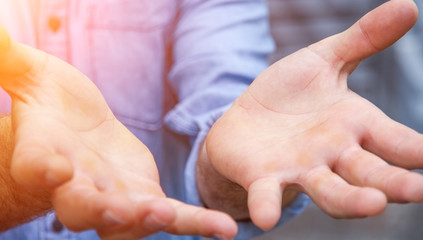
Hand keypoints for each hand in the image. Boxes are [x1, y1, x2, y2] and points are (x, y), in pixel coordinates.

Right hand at [0, 26, 235, 238]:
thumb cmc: (53, 105)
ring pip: (125, 218)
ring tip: (164, 215)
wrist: (78, 131)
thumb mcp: (33, 78)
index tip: (51, 167)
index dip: (40, 168)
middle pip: (78, 205)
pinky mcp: (146, 196)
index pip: (34, 165)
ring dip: (142, 219)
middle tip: (110, 209)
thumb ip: (13, 62)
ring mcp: (114, 197)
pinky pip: (172, 216)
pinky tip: (225, 229)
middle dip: (93, 208)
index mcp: (42, 156)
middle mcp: (76, 186)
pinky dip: (195, 223)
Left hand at [205, 0, 422, 230]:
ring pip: (330, 191)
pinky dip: (267, 205)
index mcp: (354, 126)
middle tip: (418, 191)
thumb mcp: (325, 60)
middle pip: (369, 172)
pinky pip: (266, 194)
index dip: (420, 150)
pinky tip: (266, 216)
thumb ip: (363, 40)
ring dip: (349, 201)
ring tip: (372, 204)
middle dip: (393, 183)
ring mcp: (299, 169)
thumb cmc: (289, 94)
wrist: (246, 118)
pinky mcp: (263, 178)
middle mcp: (333, 155)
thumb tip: (409, 6)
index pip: (395, 141)